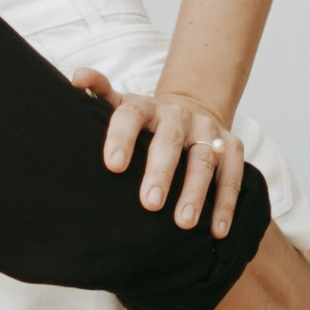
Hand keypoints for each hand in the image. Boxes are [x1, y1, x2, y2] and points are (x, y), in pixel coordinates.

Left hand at [68, 70, 249, 235]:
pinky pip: (232, 175)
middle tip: (149, 203)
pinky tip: (218, 229)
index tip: (114, 166)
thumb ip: (99, 91)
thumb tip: (77, 79)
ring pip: (203, 160)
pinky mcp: (231, 147)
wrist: (191, 111)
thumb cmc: (145, 121)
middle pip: (170, 140)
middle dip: (161, 172)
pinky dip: (226, 203)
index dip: (122, 137)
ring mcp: (207, 131)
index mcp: (145, 107)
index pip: (131, 115)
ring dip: (195, 192)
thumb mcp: (121, 104)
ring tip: (184, 222)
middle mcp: (178, 116)